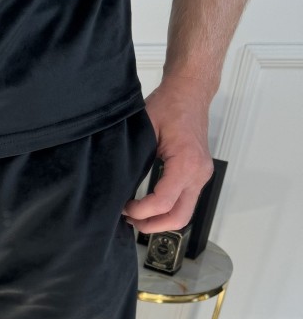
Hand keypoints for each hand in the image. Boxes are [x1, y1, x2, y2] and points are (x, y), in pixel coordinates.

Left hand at [121, 77, 214, 234]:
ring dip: (160, 221)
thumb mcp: (145, 128)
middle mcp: (198, 173)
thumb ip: (135, 159)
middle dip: (152, 225)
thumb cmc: (171, 104)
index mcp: (187, 163)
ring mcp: (201, 176)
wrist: (190, 93)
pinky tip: (149, 206)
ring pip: (184, 214)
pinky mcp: (198, 176)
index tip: (124, 208)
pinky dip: (167, 210)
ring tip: (138, 216)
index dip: (140, 212)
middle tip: (130, 222)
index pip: (163, 202)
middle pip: (178, 217)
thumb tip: (117, 184)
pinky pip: (185, 203)